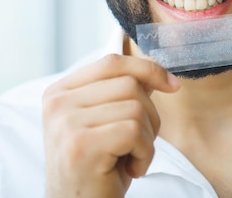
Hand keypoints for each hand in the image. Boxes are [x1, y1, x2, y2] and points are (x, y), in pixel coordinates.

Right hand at [42, 54, 180, 197]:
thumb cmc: (99, 168)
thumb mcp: (109, 123)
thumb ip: (125, 93)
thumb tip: (157, 71)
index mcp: (60, 92)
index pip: (112, 62)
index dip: (148, 68)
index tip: (173, 85)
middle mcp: (58, 103)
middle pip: (130, 84)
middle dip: (150, 115)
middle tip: (138, 144)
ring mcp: (66, 123)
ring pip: (137, 107)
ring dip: (148, 138)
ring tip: (130, 158)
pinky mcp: (81, 144)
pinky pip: (135, 131)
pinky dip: (145, 153)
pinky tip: (131, 169)